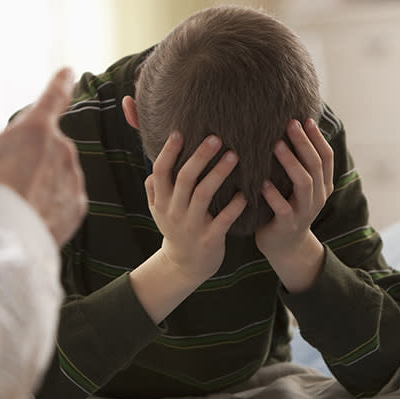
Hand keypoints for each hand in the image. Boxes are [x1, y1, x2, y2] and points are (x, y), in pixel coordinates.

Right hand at [0, 68, 86, 244]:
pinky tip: (27, 220)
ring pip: (54, 177)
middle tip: (3, 185)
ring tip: (13, 207)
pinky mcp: (77, 207)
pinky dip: (47, 209)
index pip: (53, 97)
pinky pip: (61, 202)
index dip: (60, 83)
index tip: (69, 72)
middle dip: (27, 163)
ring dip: (37, 187)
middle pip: (43, 150)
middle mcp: (61, 149)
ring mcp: (73, 178)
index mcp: (35, 129)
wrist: (5, 234)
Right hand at [145, 132, 247, 284]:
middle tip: (216, 138)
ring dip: (219, 174)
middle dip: (199, 157)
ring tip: (234, 156)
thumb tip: (153, 165)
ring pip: (203, 195)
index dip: (168, 152)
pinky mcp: (209, 238)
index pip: (160, 172)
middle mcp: (174, 211)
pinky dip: (235, 205)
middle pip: (184, 179)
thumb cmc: (175, 228)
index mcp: (161, 201)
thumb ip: (154, 188)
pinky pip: (223, 219)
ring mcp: (191, 226)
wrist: (185, 265)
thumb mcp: (158, 210)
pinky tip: (246, 193)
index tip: (179, 132)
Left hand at [255, 118, 333, 291]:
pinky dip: (273, 195)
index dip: (317, 138)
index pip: (325, 157)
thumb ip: (298, 165)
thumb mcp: (298, 187)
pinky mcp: (288, 224)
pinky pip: (283, 208)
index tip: (305, 119)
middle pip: (315, 165)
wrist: (285, 247)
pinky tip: (262, 182)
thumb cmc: (286, 207)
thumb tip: (290, 130)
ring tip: (276, 146)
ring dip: (290, 163)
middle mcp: (318, 196)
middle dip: (304, 143)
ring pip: (304, 183)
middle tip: (290, 123)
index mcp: (323, 185)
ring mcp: (304, 211)